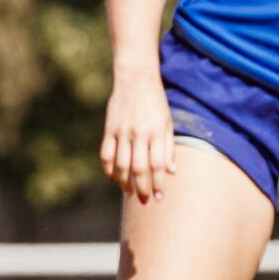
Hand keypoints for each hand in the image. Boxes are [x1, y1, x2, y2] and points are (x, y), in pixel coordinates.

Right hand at [101, 63, 176, 201]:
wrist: (135, 78)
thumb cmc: (156, 102)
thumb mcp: (168, 122)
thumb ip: (168, 147)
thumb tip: (171, 172)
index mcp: (157, 132)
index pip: (157, 165)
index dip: (158, 183)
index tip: (159, 196)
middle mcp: (139, 134)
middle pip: (139, 168)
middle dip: (142, 188)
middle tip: (144, 201)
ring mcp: (122, 131)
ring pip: (121, 164)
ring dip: (125, 182)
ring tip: (129, 193)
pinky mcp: (109, 129)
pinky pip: (106, 154)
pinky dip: (108, 168)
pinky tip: (112, 178)